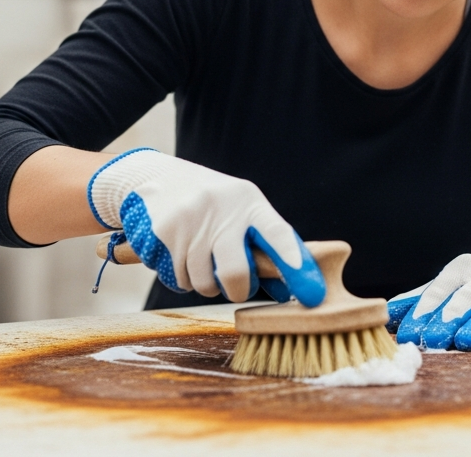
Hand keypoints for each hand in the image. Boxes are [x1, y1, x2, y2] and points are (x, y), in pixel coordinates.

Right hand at [87, 148, 325, 305]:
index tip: (312, 292)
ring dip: (206, 284)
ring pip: (204, 283)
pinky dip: (183, 279)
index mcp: (249, 202)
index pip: (277, 234)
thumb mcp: (242, 210)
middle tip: (237, 286)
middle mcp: (221, 209)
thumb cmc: (214, 202)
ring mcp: (190, 221)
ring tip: (204, 260)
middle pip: (235, 273)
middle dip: (238, 290)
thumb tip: (285, 291)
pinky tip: (182, 256)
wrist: (159, 177)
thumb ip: (265, 246)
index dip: (295, 264)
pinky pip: (179, 279)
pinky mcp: (163, 234)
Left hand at [386, 254, 470, 350]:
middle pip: (466, 296)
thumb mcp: (450, 291)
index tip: (407, 335)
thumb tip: (382, 315)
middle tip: (433, 340)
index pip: (439, 292)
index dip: (422, 313)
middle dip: (449, 318)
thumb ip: (419, 302)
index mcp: (460, 270)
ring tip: (466, 341)